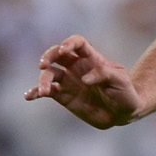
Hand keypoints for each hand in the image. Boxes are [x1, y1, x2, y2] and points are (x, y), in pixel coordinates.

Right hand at [23, 35, 140, 127]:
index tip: (65, 51)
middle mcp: (76, 67)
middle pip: (56, 54)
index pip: (77, 43)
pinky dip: (36, 92)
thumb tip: (84, 80)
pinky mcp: (63, 96)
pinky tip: (30, 96)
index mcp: (91, 58)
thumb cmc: (125, 92)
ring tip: (44, 90)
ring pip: (49, 73)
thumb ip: (104, 74)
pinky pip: (46, 91)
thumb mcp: (120, 80)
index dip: (69, 43)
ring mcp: (68, 81)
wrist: (122, 112)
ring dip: (43, 79)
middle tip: (43, 65)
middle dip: (48, 56)